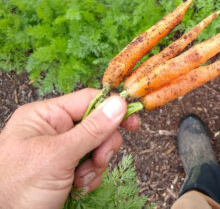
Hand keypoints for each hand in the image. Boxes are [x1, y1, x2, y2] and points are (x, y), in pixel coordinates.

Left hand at [0, 88, 139, 207]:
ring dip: (96, 165)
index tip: (134, 122)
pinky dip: (91, 177)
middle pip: (97, 125)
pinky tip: (78, 188)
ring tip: (80, 180)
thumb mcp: (57, 156)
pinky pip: (92, 165)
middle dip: (102, 146)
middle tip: (98, 160)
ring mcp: (62, 151)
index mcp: (46, 116)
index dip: (112, 109)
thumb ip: (91, 130)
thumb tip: (119, 104)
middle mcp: (55, 130)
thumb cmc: (17, 188)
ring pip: (98, 147)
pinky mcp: (67, 169)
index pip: (88, 100)